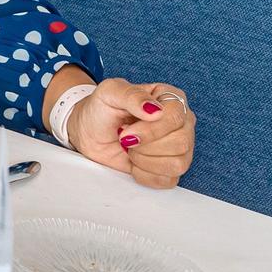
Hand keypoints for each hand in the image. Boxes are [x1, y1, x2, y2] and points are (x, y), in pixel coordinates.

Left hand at [67, 78, 195, 189]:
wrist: (90, 131)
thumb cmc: (102, 108)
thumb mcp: (110, 91)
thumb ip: (132, 95)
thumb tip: (155, 110)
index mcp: (171, 98)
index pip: (176, 118)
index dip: (151, 129)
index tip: (125, 130)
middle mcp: (181, 123)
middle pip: (181, 143)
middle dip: (145, 146)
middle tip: (124, 139)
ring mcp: (180, 147)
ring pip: (178, 164)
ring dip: (145, 161)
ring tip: (130, 149)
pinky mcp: (171, 168)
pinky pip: (168, 180)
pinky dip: (144, 174)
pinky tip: (133, 162)